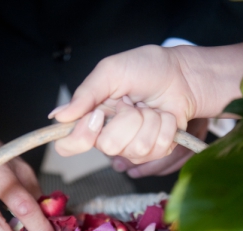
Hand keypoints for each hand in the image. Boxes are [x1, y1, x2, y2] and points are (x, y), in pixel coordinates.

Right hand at [52, 43, 242, 166]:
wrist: (184, 74)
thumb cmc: (148, 68)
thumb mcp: (111, 71)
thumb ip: (85, 94)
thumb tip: (59, 116)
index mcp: (90, 118)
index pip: (68, 145)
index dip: (81, 138)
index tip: (97, 117)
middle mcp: (108, 135)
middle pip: (108, 147)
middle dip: (127, 121)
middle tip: (133, 104)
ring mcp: (131, 146)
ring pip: (135, 149)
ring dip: (149, 122)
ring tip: (150, 108)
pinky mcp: (155, 151)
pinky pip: (157, 149)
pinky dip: (165, 127)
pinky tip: (164, 116)